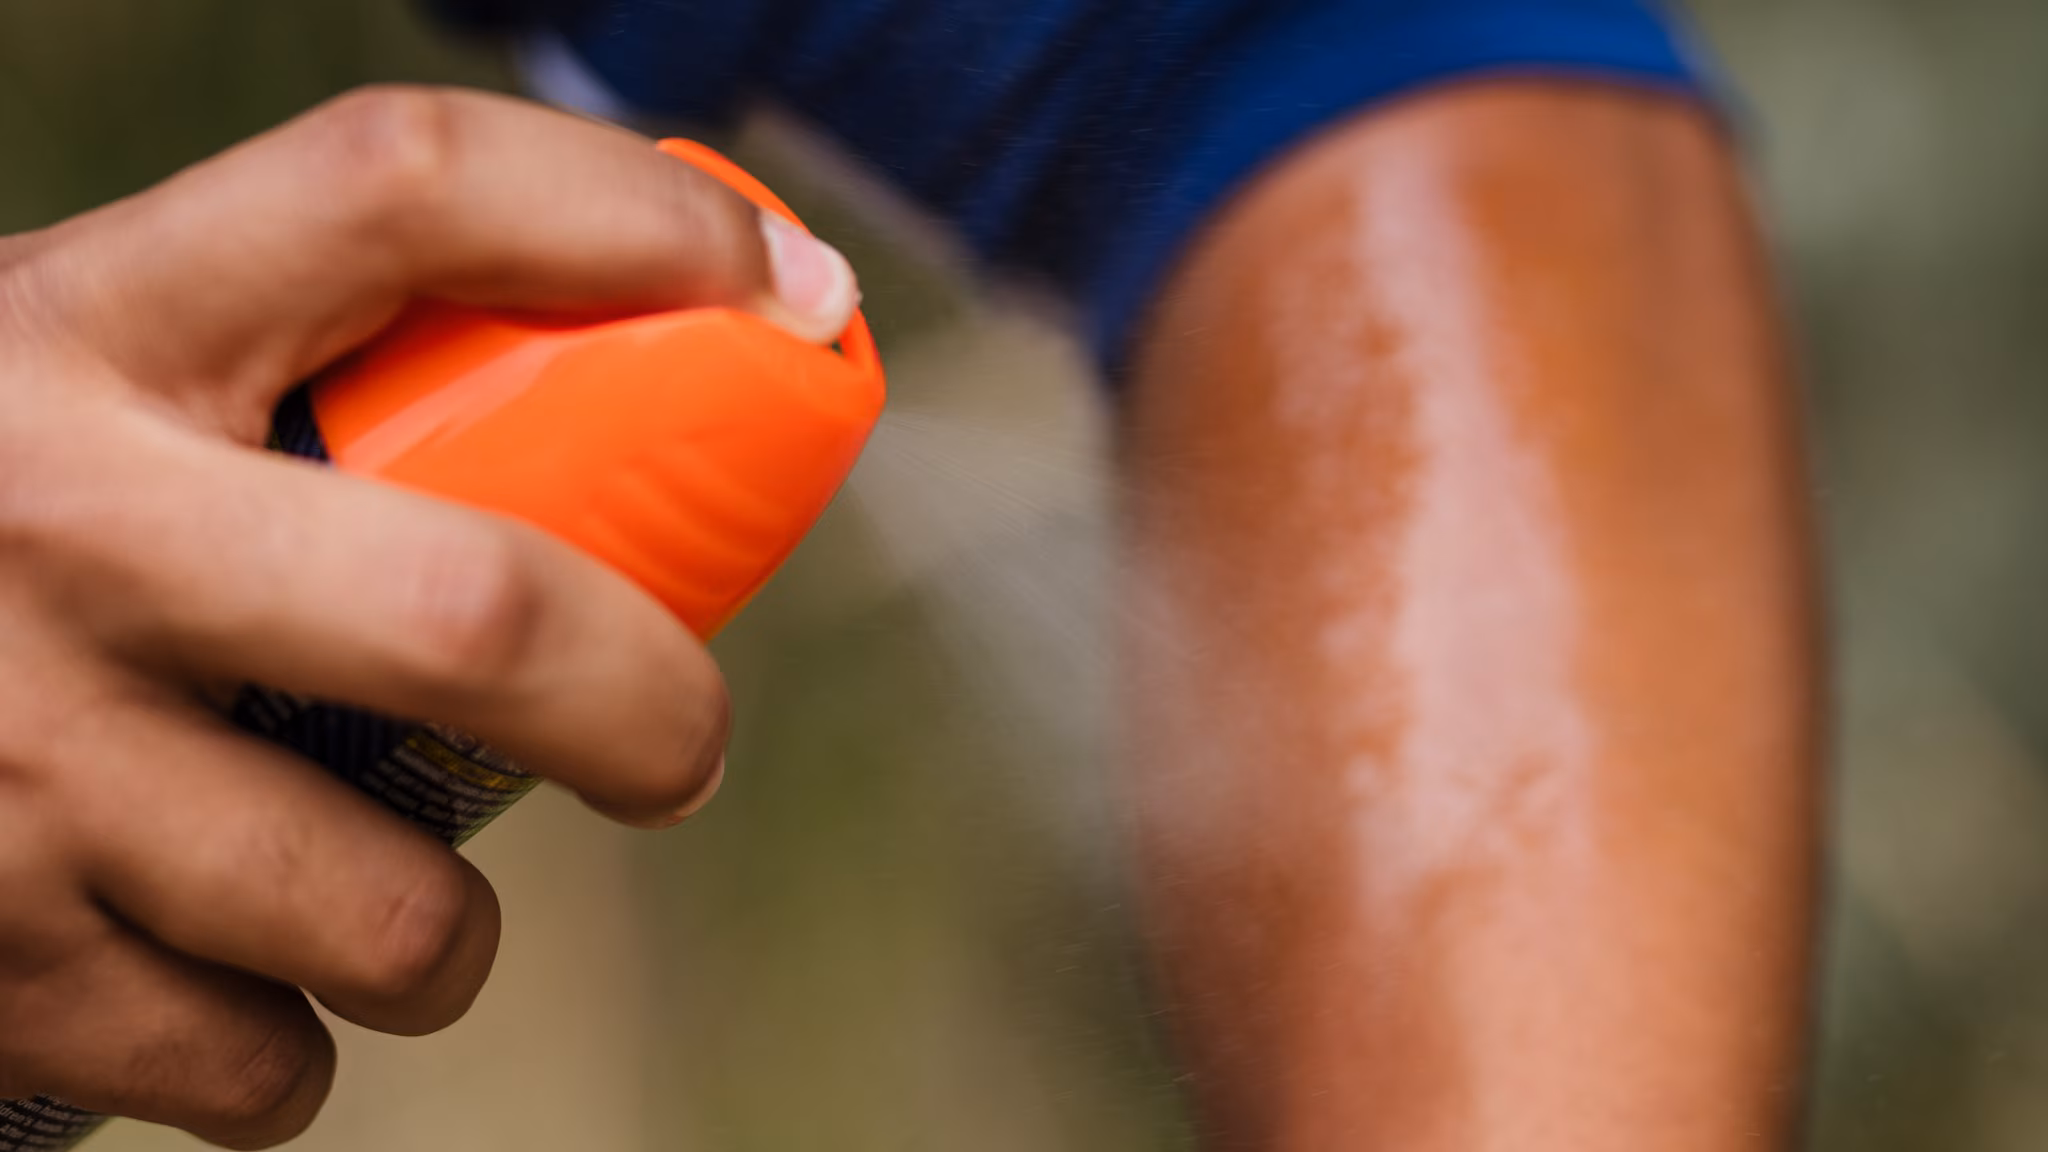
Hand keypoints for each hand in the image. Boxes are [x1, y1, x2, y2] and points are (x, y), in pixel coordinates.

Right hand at [0, 86, 858, 1147]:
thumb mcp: (64, 366)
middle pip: (479, 617)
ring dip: (440, 936)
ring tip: (391, 901)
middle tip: (678, 753)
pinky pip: (255, 1064)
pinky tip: (225, 979)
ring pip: (387, 911)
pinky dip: (287, 1055)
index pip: (405, 190)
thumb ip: (265, 367)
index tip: (787, 290)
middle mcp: (47, 523)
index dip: (634, 219)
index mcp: (84, 323)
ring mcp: (5, 763)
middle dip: (651, 709)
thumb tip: (592, 398)